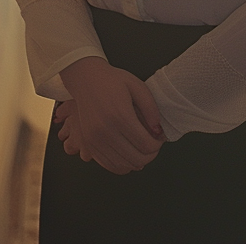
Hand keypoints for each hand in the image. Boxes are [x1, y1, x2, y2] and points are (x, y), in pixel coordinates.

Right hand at [57, 57, 165, 173]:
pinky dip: (122, 166)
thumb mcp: (137, 86)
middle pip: (136, 159)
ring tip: (141, 150)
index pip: (146, 144)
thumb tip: (159, 131)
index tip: (159, 138)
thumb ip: (151, 108)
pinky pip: (109, 166)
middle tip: (153, 145)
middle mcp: (105, 131)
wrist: (86, 80)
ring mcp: (95, 140)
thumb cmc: (113, 81)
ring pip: (123, 166)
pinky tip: (128, 156)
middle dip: (150, 156)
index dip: (157, 145)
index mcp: (120, 115)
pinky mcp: (88, 144)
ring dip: (137, 162)